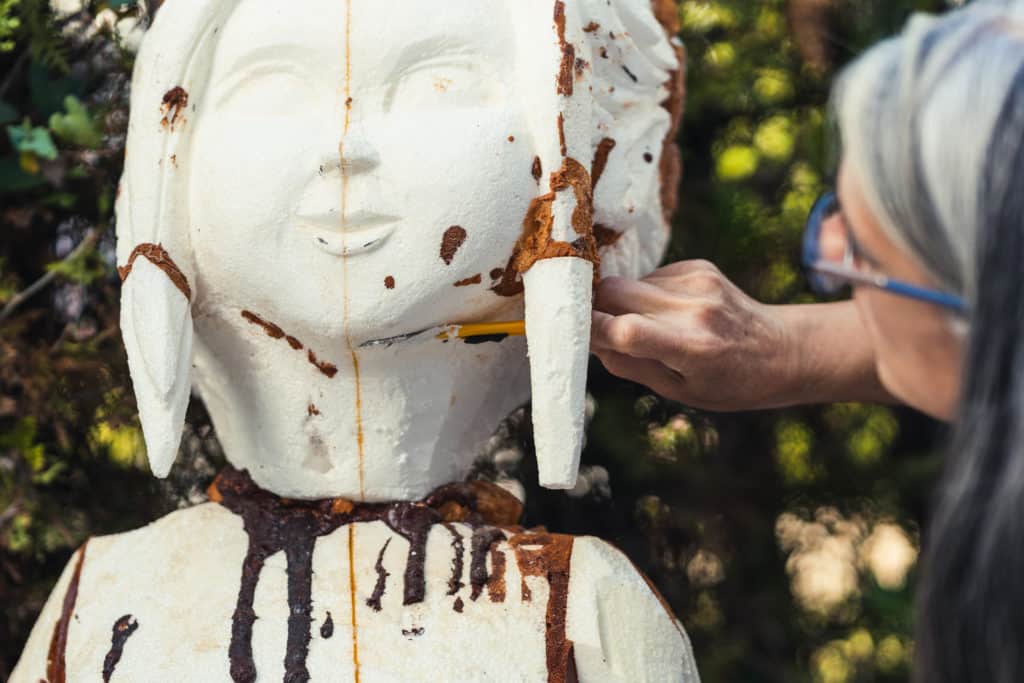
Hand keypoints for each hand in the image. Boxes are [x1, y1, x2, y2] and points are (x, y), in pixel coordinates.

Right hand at [590, 260, 888, 410]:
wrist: (781, 351)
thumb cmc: (727, 383)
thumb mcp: (677, 391)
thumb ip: (629, 364)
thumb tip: (587, 339)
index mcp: (692, 349)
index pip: (624, 330)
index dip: (590, 328)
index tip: (566, 332)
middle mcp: (695, 310)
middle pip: (615, 292)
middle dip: (594, 307)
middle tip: (590, 325)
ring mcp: (699, 282)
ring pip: (629, 282)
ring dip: (622, 302)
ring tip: (645, 326)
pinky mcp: (699, 266)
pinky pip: (650, 277)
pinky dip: (645, 294)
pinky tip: (666, 312)